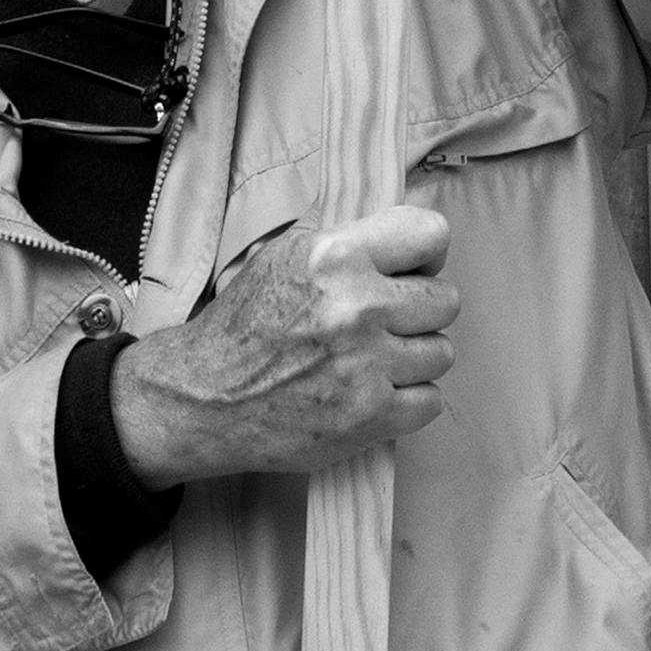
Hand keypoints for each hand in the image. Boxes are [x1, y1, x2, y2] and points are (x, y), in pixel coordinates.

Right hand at [108, 207, 455, 489]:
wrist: (204, 399)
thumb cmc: (245, 325)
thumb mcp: (284, 256)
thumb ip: (348, 246)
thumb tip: (411, 247)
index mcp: (333, 256)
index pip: (431, 234)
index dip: (425, 256)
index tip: (408, 273)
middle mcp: (355, 306)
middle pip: (446, 299)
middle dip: (420, 311)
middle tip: (386, 323)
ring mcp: (366, 365)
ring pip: (442, 352)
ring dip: (414, 358)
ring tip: (375, 360)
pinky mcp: (370, 416)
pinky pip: (431, 400)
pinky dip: (408, 400)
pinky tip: (374, 391)